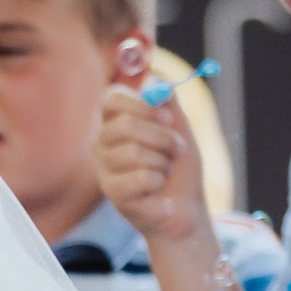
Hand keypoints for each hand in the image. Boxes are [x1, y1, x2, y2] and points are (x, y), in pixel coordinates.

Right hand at [96, 64, 208, 253]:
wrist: (186, 208)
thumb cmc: (180, 169)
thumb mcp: (180, 129)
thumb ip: (168, 103)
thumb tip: (156, 83)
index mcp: (117, 122)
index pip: (112, 98)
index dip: (140, 104)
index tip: (166, 118)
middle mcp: (104, 143)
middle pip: (123, 125)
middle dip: (161, 137)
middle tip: (175, 148)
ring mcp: (105, 169)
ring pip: (132, 152)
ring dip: (162, 162)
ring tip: (165, 171)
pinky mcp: (112, 193)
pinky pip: (139, 177)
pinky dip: (158, 181)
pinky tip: (157, 188)